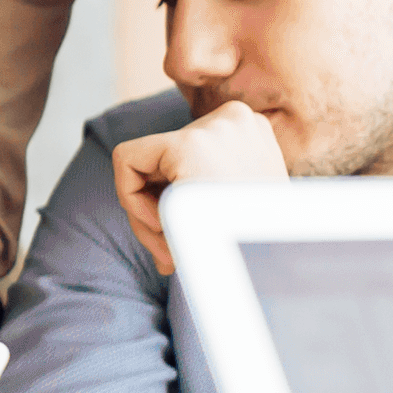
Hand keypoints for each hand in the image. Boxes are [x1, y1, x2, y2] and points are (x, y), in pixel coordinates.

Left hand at [110, 103, 285, 273]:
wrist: (267, 271)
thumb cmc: (254, 257)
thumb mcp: (233, 226)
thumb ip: (198, 222)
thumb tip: (164, 257)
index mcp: (255, 137)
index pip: (186, 162)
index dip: (173, 205)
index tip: (180, 243)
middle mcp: (240, 121)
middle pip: (165, 162)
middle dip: (157, 213)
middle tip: (167, 257)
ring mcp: (217, 128)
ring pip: (144, 164)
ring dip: (146, 215)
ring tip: (168, 250)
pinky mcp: (189, 144)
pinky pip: (126, 160)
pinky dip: (131, 198)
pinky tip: (161, 226)